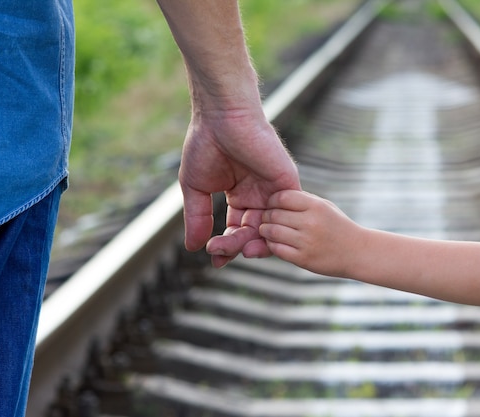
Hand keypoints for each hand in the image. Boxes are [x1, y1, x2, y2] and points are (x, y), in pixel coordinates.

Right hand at [179, 107, 299, 267]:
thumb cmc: (206, 144)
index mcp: (239, 195)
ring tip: (238, 250)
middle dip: (237, 246)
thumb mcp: (195, 188)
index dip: (227, 246)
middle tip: (221, 253)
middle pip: (253, 232)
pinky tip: (258, 237)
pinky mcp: (286, 183)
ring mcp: (273, 189)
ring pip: (269, 227)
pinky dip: (275, 228)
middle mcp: (259, 195)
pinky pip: (287, 213)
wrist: (222, 116)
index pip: (237, 228)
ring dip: (254, 242)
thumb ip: (197, 218)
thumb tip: (193, 247)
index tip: (215, 259)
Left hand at [261, 190, 362, 276]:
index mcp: (316, 207)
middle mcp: (311, 223)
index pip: (282, 197)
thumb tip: (276, 195)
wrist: (357, 252)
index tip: (272, 205)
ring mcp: (307, 242)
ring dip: (265, 230)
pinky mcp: (303, 259)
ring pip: (272, 232)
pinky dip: (271, 245)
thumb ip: (303, 199)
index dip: (272, 200)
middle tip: (266, 218)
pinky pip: (277, 249)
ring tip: (267, 230)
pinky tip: (275, 242)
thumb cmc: (338, 226)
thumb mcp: (325, 206)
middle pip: (274, 215)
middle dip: (266, 216)